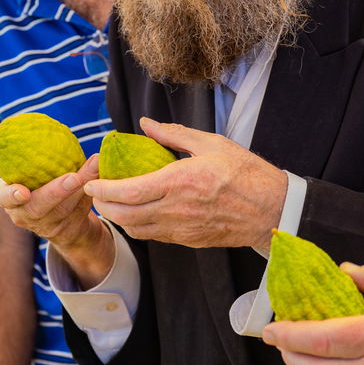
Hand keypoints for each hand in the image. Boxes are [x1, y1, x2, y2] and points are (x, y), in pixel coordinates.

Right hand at [0, 155, 113, 286]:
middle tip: (73, 178)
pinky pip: (78, 211)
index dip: (12, 195)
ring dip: (79, 190)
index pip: (5, 198)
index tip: (24, 193)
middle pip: (38, 207)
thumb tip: (46, 129)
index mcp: (8, 197)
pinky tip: (98, 179)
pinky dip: (88, 194)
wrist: (54, 216)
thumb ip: (31, 159)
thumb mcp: (26, 175)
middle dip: (56, 192)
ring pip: (63, 210)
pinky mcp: (65, 230)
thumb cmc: (35, 185)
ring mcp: (44, 226)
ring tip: (90, 174)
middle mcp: (24, 214)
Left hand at [82, 117, 286, 251]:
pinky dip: (138, 226)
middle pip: (125, 215)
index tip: (91, 182)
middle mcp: (176, 209)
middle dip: (103, 206)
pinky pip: (154, 236)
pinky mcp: (189, 240)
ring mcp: (182, 229)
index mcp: (180, 182)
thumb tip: (145, 124)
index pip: (130, 191)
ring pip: (136, 230)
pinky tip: (137, 213)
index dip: (104, 190)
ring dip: (118, 218)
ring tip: (111, 203)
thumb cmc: (246, 173)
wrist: (272, 209)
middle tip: (95, 193)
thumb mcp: (211, 143)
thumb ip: (174, 134)